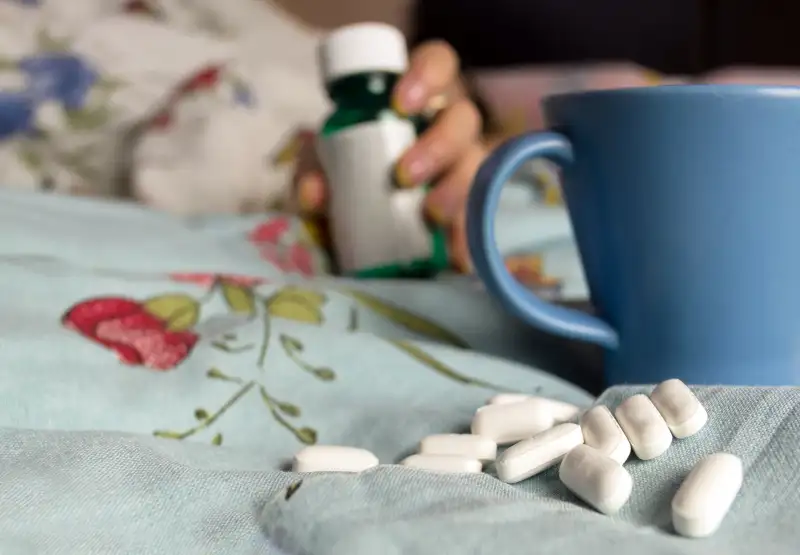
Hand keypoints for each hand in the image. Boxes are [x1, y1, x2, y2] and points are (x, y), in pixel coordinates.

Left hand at [291, 40, 486, 271]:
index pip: (438, 64)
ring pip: (477, 165)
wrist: (354, 221)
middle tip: (403, 175)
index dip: (427, 75)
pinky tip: (457, 255)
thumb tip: (315, 195)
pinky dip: (466, 238)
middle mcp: (447, 126)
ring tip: (431, 215)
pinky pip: (478, 220)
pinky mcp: (469, 210)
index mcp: (416, 98)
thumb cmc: (344, 170)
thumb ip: (313, 170)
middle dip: (438, 145)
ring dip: (455, 189)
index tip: (400, 105)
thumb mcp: (322, 164)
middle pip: (463, 119)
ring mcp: (464, 167)